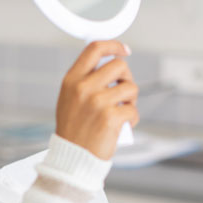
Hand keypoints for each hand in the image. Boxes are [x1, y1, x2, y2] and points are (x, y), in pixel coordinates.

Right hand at [55, 40, 137, 159]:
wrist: (72, 157)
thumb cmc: (73, 130)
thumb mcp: (69, 100)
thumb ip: (84, 80)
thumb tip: (111, 64)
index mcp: (71, 81)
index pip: (94, 49)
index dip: (113, 45)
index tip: (124, 50)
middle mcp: (83, 88)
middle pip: (119, 65)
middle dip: (126, 78)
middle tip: (123, 92)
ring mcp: (97, 102)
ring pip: (131, 88)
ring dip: (130, 100)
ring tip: (120, 112)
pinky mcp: (110, 117)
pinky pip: (133, 110)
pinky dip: (131, 119)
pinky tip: (121, 126)